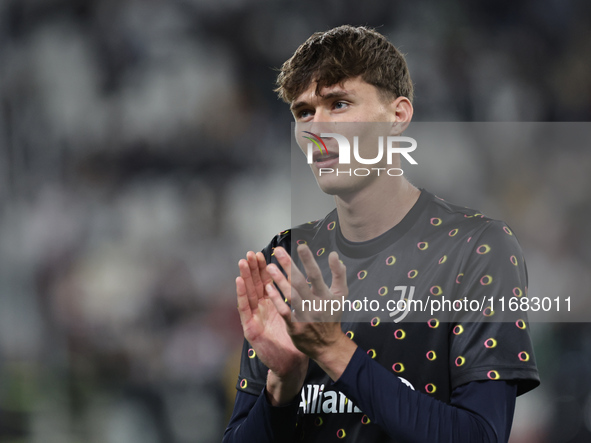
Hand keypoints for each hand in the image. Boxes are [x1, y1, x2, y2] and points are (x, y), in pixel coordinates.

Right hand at [236, 250, 307, 403]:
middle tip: (251, 252)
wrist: (291, 365)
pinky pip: (245, 308)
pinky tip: (239, 280)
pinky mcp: (250, 328)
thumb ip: (297, 302)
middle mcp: (262, 310)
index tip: (265, 253)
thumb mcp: (297, 318)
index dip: (265, 268)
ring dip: (245, 276)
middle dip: (253, 268)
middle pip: (256, 285)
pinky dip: (241, 293)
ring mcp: (254, 318)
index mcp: (273, 306)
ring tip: (242, 261)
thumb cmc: (295, 342)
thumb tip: (306, 285)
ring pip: (248, 293)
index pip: (267, 283)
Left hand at [266, 245, 356, 380]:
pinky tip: (268, 287)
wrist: (328, 346)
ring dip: (280, 280)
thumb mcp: (341, 295)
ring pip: (291, 296)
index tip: (301, 245)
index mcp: (327, 296)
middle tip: (278, 251)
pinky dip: (276, 299)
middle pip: (300, 283)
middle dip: (289, 266)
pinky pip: (284, 311)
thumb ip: (339, 274)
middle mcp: (316, 305)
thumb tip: (335, 255)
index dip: (309, 261)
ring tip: (270, 267)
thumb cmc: (332, 315)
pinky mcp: (295, 326)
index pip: (317, 275)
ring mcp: (305, 316)